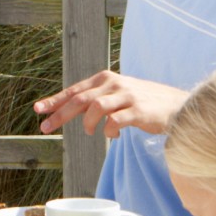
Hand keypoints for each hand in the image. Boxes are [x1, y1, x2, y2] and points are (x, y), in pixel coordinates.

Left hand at [35, 71, 186, 137]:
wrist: (177, 105)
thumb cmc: (143, 102)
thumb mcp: (116, 94)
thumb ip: (96, 99)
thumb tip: (69, 110)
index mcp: (106, 79)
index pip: (75, 90)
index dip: (55, 100)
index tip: (38, 110)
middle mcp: (114, 84)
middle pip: (80, 99)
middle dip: (60, 114)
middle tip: (46, 127)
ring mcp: (127, 96)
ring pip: (95, 107)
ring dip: (88, 124)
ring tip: (91, 133)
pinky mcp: (138, 110)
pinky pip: (115, 121)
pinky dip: (109, 130)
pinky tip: (112, 135)